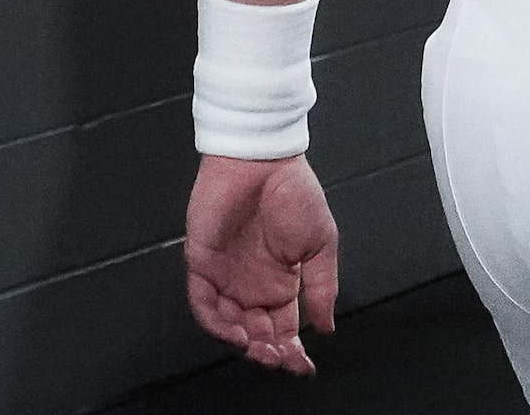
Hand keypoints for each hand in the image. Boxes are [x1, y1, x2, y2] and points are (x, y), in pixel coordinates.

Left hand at [185, 154, 337, 373]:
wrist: (261, 163)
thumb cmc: (295, 194)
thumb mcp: (322, 243)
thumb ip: (323, 287)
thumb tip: (328, 326)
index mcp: (283, 281)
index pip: (285, 327)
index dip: (293, 349)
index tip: (302, 366)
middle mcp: (253, 285)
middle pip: (256, 333)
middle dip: (268, 351)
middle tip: (279, 359)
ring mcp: (226, 278)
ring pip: (229, 325)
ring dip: (243, 342)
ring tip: (259, 347)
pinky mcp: (201, 266)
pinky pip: (203, 304)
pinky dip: (217, 322)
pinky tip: (235, 330)